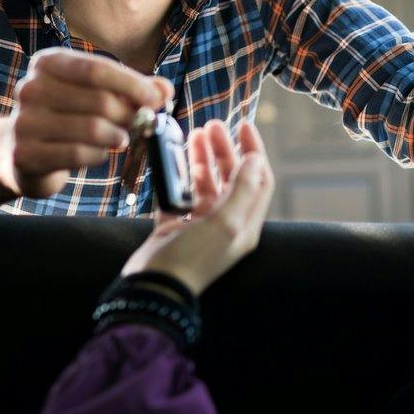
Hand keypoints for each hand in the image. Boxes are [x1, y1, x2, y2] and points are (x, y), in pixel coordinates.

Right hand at [0, 49, 171, 209]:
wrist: (22, 153)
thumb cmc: (67, 118)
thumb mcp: (96, 95)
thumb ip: (132, 90)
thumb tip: (165, 89)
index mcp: (48, 63)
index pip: (97, 69)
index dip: (132, 84)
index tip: (156, 99)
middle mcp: (31, 88)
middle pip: (99, 100)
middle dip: (129, 115)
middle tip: (140, 125)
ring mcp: (24, 122)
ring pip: (92, 128)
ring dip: (116, 137)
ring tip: (120, 139)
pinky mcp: (26, 154)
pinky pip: (78, 154)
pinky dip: (98, 155)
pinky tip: (99, 153)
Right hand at [122, 121, 273, 295]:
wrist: (154, 288)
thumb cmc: (191, 259)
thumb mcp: (225, 223)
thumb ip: (242, 189)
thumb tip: (255, 159)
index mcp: (244, 225)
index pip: (259, 181)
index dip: (254, 152)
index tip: (244, 126)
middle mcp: (226, 224)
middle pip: (231, 178)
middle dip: (224, 150)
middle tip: (212, 125)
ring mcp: (200, 225)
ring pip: (205, 183)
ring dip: (202, 158)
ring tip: (194, 134)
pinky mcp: (175, 225)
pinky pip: (179, 193)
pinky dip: (178, 175)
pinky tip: (173, 159)